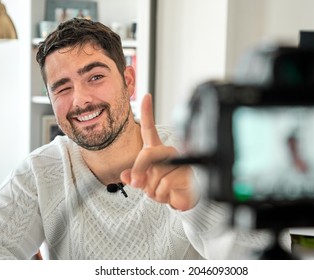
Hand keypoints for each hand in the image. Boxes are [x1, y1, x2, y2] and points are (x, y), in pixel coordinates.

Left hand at [120, 94, 197, 210]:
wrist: (183, 199)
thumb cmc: (164, 187)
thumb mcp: (144, 182)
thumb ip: (134, 176)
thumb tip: (126, 176)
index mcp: (157, 150)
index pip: (150, 129)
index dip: (147, 112)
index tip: (145, 96)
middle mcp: (168, 153)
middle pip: (148, 154)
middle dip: (140, 170)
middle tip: (138, 183)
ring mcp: (179, 162)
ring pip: (156, 174)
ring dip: (153, 189)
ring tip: (161, 190)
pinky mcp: (187, 174)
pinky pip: (165, 184)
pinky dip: (162, 194)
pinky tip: (169, 193)